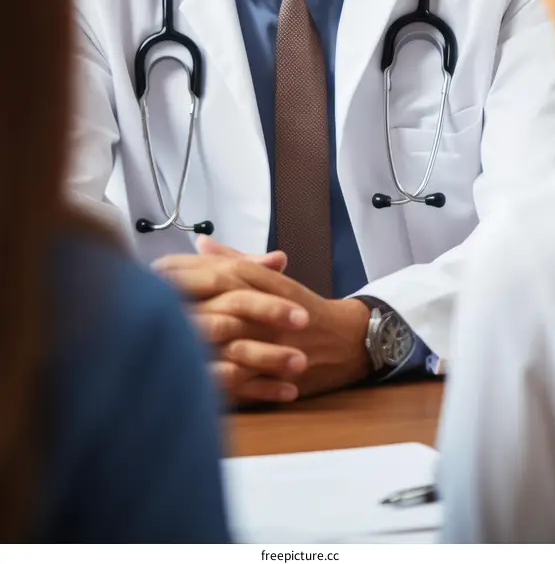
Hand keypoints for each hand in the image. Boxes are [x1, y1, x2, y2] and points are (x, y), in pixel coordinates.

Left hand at [156, 240, 371, 402]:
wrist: (347, 340)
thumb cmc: (303, 308)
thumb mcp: (271, 278)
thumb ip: (234, 260)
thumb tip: (199, 243)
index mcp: (261, 281)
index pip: (213, 270)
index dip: (179, 271)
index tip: (150, 272)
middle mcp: (263, 308)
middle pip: (212, 298)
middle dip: (176, 299)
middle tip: (142, 300)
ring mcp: (268, 342)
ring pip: (222, 336)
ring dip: (189, 335)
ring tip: (157, 335)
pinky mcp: (272, 374)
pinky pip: (238, 376)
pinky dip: (211, 376)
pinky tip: (185, 376)